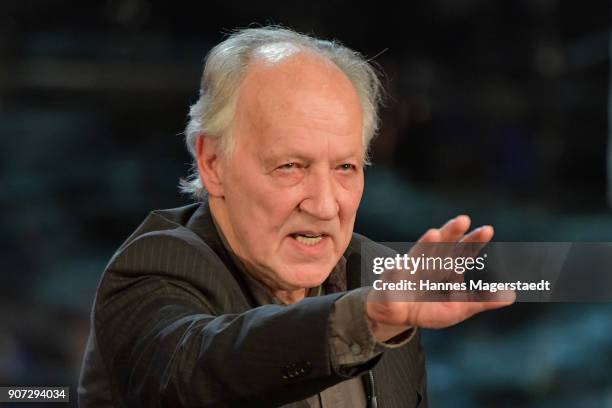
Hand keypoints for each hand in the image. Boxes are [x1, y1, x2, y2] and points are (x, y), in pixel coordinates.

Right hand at [366, 215, 514, 341]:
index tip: (488, 230)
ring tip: (434, 234)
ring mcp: (409, 269)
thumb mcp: (459, 307)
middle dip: (451, 232)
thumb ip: (481, 300)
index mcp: (447, 266)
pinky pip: (394, 277)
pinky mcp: (390, 281)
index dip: (474, 241)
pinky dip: (397, 272)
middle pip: (441, 244)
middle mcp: (429, 262)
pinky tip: (400, 267)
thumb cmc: (428, 307)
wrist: (397, 315)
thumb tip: (512, 295)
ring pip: (419, 255)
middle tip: (463, 220)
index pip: (463, 251)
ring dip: (426, 245)